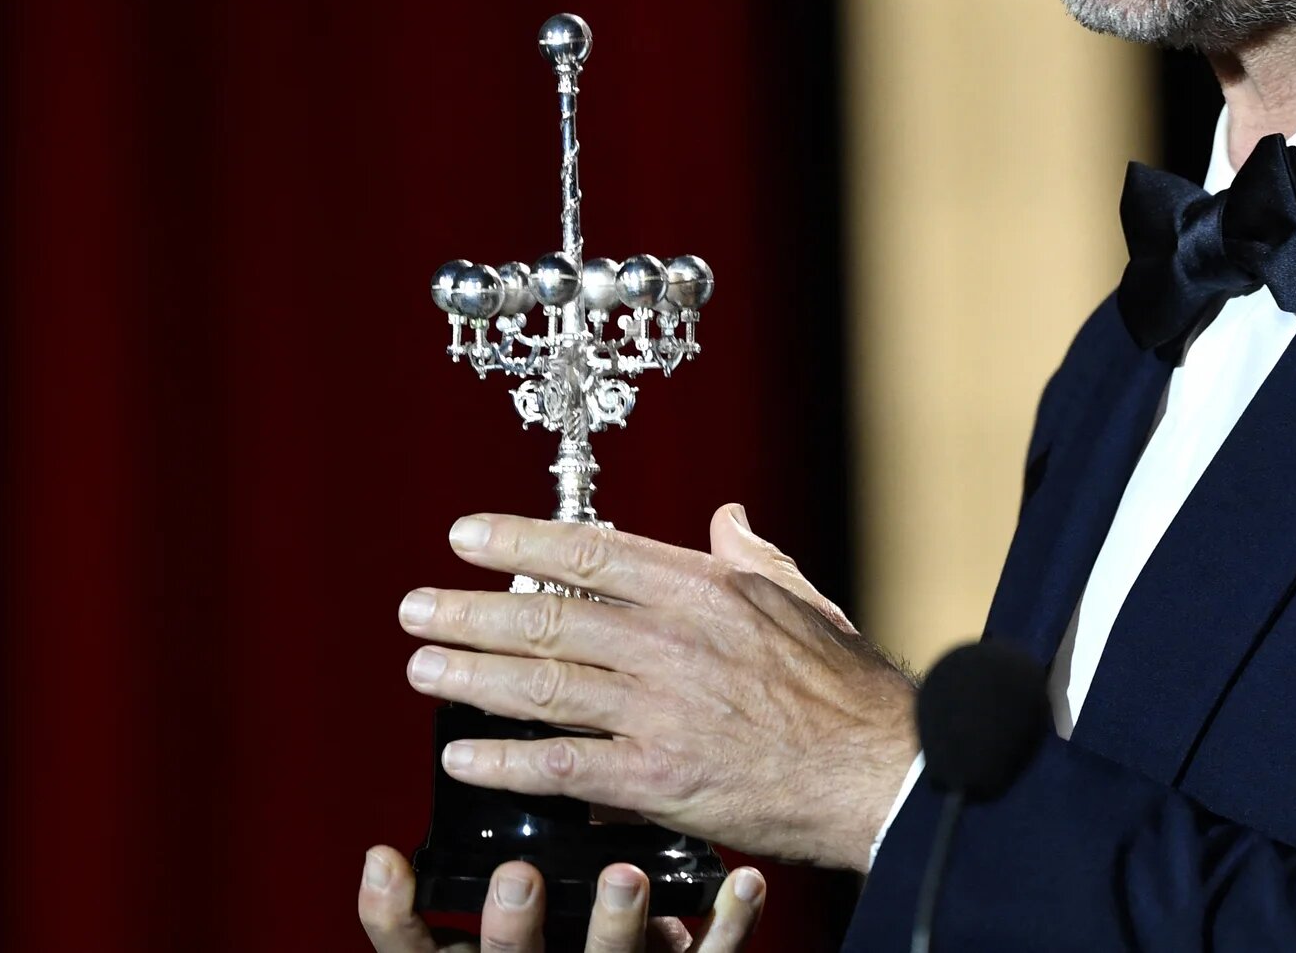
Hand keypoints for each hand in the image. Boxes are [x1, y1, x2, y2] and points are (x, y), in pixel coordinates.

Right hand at [357, 847, 764, 951]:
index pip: (419, 948)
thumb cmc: (572, 928)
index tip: (387, 862)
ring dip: (616, 922)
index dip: (397, 915)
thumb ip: (507, 840)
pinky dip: (725, 921)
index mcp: (493, 950)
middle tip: (515, 878)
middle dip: (511, 926)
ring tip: (626, 878)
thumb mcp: (525, 897)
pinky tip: (742, 879)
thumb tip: (486, 726)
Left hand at [398, 504, 918, 870]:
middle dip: (471, 609)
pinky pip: (561, 764)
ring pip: (542, 683)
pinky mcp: (658, 777)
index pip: (590, 550)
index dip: (519, 539)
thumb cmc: (844, 692)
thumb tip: (725, 519)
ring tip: (423, 666)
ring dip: (470, 674)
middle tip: (418, 606)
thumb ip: (750, 556)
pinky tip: (462, 754)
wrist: (878, 773)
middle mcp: (672, 641)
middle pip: (549, 615)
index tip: (467, 534)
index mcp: (702, 590)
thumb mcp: (799, 600)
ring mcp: (660, 710)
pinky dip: (503, 760)